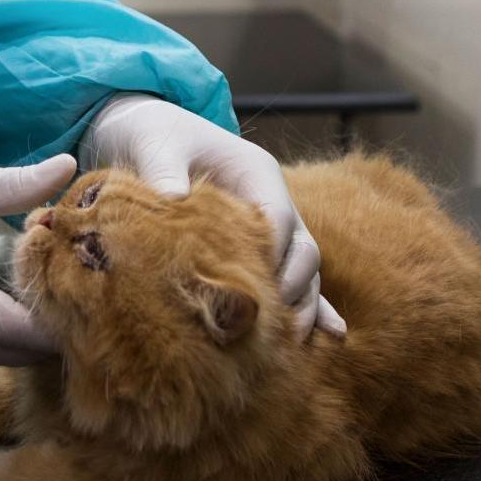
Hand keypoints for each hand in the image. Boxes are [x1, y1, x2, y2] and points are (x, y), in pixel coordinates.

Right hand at [0, 148, 76, 365]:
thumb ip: (15, 186)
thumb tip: (69, 169)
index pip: (21, 330)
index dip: (62, 318)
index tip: (96, 292)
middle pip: (10, 352)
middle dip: (49, 329)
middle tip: (85, 294)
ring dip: (22, 334)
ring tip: (53, 294)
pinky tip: (13, 299)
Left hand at [82, 95, 346, 340]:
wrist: (149, 134)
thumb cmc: (154, 136)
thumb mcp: (154, 144)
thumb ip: (163, 168)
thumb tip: (172, 197)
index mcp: (257, 173)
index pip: (279, 218)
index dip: (272, 256)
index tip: (254, 292)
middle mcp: (274, 202)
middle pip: (302, 251)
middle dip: (291, 290)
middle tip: (266, 327)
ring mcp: (272, 229)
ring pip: (304, 272)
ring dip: (302, 307)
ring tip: (290, 346)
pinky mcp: (260, 250)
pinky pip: (294, 280)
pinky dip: (312, 307)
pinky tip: (331, 336)